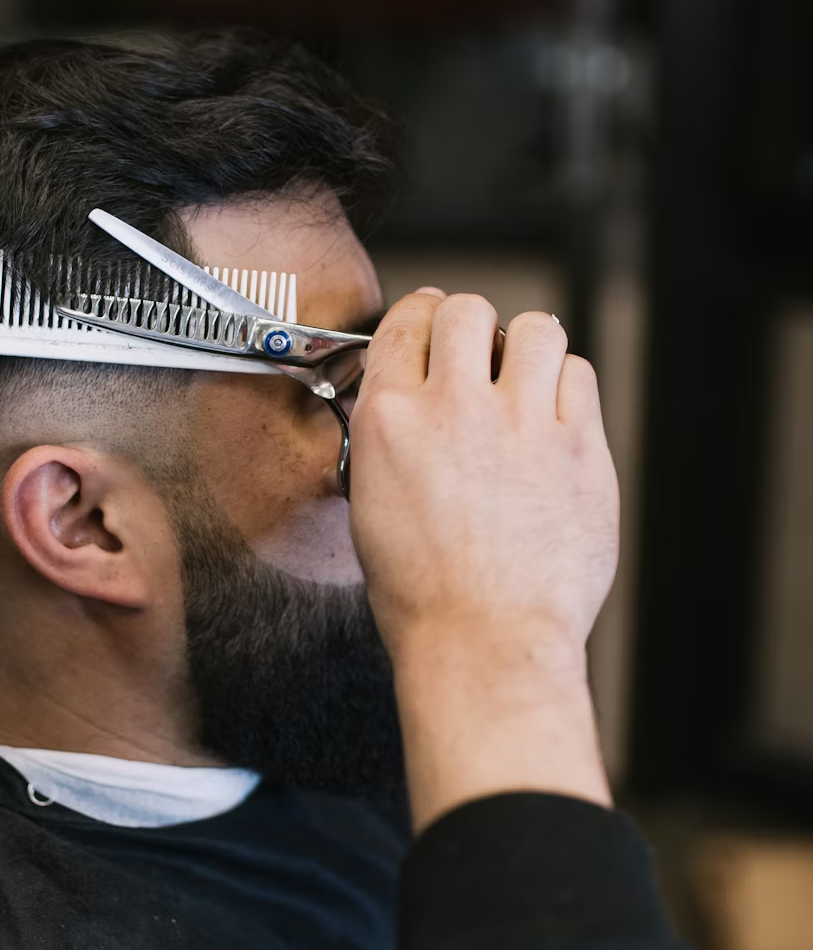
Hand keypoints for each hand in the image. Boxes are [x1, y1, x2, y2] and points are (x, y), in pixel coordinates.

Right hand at [348, 290, 619, 828]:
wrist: (484, 640)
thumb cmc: (423, 595)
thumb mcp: (370, 504)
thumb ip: (387, 442)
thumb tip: (404, 409)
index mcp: (390, 420)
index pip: (406, 322)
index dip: (421, 319)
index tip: (431, 326)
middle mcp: (455, 408)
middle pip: (469, 310)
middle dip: (472, 327)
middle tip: (478, 355)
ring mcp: (522, 424)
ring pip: (537, 328)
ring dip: (527, 348)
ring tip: (524, 380)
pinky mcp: (578, 447)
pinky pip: (579, 376)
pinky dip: (566, 388)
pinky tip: (554, 419)